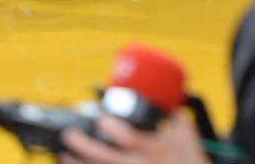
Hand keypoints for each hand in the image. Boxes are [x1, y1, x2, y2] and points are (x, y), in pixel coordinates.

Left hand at [59, 113, 207, 163]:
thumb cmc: (190, 162)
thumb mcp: (187, 136)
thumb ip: (172, 116)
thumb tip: (158, 98)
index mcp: (154, 148)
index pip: (130, 138)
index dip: (112, 128)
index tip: (100, 118)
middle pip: (106, 158)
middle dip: (84, 146)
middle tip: (69, 135)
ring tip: (64, 153)